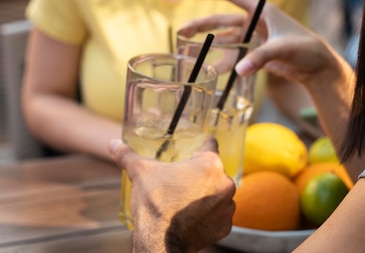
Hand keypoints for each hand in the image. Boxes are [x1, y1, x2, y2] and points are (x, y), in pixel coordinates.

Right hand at [109, 137, 235, 252]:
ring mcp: (227, 206)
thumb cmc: (154, 205)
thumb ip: (128, 155)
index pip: (210, 145)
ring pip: (218, 193)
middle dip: (201, 174)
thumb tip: (114, 144)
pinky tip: (193, 216)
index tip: (198, 146)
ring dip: (207, 194)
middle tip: (184, 179)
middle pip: (214, 171)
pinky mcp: (224, 226)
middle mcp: (224, 183)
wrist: (160, 244)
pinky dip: (209, 214)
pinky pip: (219, 214)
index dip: (202, 144)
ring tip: (187, 199)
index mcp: (210, 164)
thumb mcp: (140, 173)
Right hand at [183, 0, 348, 90]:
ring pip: (227, 39)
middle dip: (203, 25)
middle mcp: (256, 21)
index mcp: (262, 10)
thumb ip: (260, 58)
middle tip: (182, 32)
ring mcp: (256, 38)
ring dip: (209, 45)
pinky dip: (224, 61)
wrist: (318, 66)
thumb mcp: (283, 49)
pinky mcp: (257, 53)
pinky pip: (236, 55)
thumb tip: (238, 71)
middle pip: (223, 21)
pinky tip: (210, 69)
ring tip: (189, 52)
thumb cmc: (305, 48)